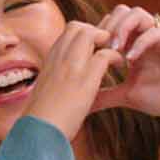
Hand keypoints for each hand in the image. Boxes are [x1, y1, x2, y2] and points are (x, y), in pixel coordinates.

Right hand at [25, 20, 123, 138]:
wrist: (39, 132)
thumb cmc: (41, 120)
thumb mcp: (46, 93)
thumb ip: (56, 82)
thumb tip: (62, 86)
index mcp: (49, 62)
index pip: (67, 33)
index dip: (84, 35)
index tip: (94, 49)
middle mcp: (58, 59)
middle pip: (78, 27)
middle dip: (96, 32)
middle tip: (108, 48)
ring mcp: (71, 67)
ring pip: (91, 34)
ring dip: (107, 41)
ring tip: (116, 55)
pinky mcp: (85, 79)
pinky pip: (105, 55)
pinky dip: (116, 57)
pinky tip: (120, 66)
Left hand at [89, 6, 159, 125]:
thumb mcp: (128, 96)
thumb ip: (106, 95)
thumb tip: (82, 103)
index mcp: (135, 44)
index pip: (112, 24)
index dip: (98, 33)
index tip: (89, 51)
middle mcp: (147, 36)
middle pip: (122, 11)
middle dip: (108, 26)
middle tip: (101, 47)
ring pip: (139, 14)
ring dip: (123, 28)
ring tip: (115, 49)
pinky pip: (156, 32)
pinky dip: (141, 43)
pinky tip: (131, 60)